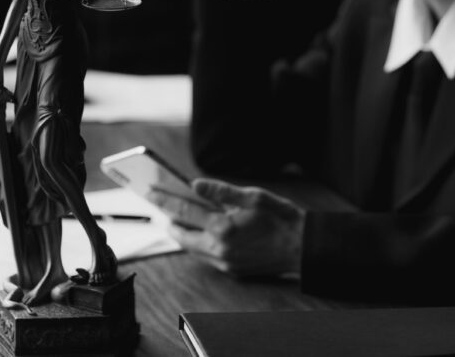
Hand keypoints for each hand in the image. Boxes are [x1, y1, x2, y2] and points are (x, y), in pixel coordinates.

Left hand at [150, 178, 304, 276]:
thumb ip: (222, 191)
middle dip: (169, 220)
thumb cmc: (281, 218)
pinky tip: (200, 233)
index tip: (151, 192)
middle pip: (181, 235)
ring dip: (183, 234)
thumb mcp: (254, 196)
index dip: (165, 200)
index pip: (184, 211)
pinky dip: (198, 243)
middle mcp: (219, 248)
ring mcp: (224, 262)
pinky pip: (206, 256)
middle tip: (161, 207)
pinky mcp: (231, 270)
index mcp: (223, 227)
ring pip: (192, 248)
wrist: (302, 248)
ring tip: (177, 219)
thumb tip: (195, 184)